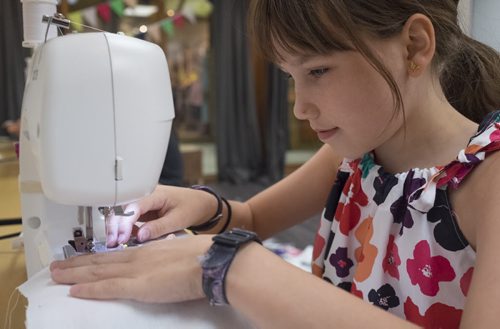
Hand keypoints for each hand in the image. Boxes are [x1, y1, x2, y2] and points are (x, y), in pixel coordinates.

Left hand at [50, 234, 212, 302]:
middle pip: (100, 260)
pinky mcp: (139, 285)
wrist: (210, 261)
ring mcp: (136, 270)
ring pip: (98, 271)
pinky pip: (108, 287)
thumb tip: (166, 260)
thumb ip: (168, 256)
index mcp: (148, 249)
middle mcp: (137, 257)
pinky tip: (75, 291)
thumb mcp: (181, 250)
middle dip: (76, 264)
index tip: (81, 258)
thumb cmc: (202, 255)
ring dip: (75, 273)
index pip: (115, 254)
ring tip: (57, 274)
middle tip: (56, 266)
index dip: (96, 257)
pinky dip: (90, 289)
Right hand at [106, 185, 218, 245]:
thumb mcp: (177, 220)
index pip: (134, 206)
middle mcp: (145, 195)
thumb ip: (158, 228)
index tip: (122, 237)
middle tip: (113, 242)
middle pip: (123, 208)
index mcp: (155, 193)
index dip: (125, 222)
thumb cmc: (191, 207)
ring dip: (117, 228)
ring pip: (123, 213)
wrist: (199, 203)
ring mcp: (143, 202)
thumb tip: (140, 237)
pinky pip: (129, 219)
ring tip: (115, 243)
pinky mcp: (142, 210)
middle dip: (116, 225)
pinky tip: (125, 239)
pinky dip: (125, 229)